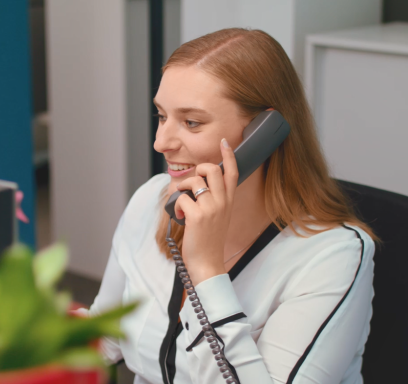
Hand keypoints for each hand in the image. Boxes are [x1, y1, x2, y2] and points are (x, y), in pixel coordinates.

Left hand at [174, 138, 237, 283]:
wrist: (208, 263)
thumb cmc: (209, 241)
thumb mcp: (218, 217)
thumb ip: (213, 201)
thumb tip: (196, 185)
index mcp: (229, 202)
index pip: (232, 173)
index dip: (228, 156)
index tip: (224, 142)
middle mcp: (223, 202)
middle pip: (211, 169)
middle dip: (197, 169)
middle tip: (190, 183)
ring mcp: (211, 208)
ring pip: (193, 181)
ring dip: (181, 189)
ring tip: (182, 205)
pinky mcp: (197, 215)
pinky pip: (181, 198)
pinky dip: (175, 206)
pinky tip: (179, 218)